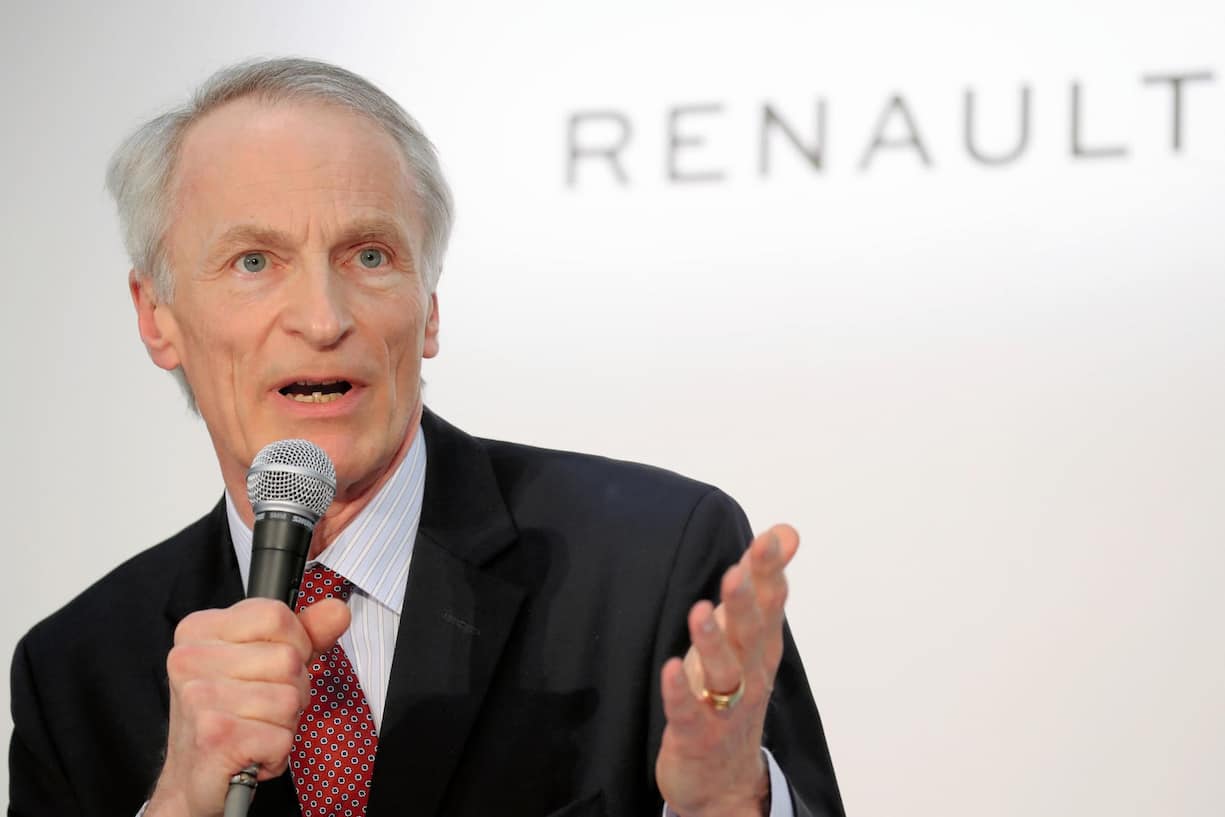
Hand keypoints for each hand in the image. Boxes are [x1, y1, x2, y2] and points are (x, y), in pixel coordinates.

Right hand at [145, 597, 349, 816]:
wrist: (192, 775)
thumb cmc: (226, 714)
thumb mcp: (263, 661)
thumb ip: (305, 633)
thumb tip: (337, 611)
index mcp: (198, 631)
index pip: (275, 614)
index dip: (295, 643)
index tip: (275, 666)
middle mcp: (190, 659)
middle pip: (288, 659)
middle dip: (293, 689)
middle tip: (263, 707)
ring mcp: (199, 697)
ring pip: (289, 700)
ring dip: (285, 723)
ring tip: (255, 728)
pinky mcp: (215, 736)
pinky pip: (282, 736)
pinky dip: (277, 751)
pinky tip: (252, 751)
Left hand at [656, 524, 798, 816]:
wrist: (725, 779)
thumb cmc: (734, 690)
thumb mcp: (748, 634)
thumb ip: (762, 581)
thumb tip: (786, 530)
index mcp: (761, 646)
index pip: (770, 603)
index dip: (770, 571)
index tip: (771, 539)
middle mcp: (750, 673)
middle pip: (751, 634)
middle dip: (745, 602)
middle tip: (737, 570)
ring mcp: (726, 707)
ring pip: (723, 672)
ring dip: (712, 642)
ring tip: (699, 611)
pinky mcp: (696, 734)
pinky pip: (688, 711)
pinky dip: (680, 692)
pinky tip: (671, 669)